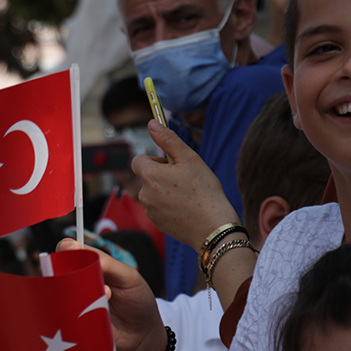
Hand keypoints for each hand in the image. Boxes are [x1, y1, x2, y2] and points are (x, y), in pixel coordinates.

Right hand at [56, 239, 165, 350]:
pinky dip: (75, 313)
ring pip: (58, 292)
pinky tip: (95, 315)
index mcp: (90, 266)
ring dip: (79, 292)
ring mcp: (72, 303)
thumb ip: (107, 263)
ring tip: (107, 297)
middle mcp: (77, 283)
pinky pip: (62, 315)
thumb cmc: (137, 302)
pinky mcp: (71, 324)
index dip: (67, 248)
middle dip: (67, 269)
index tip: (72, 248)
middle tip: (87, 276)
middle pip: (57, 270)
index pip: (70, 251)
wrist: (143, 337)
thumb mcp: (128, 277)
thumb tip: (80, 252)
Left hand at [132, 120, 240, 249]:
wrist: (212, 227)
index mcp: (149, 176)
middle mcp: (144, 194)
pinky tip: (186, 207)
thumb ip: (168, 139)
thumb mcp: (189, 159)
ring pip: (152, 192)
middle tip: (184, 179)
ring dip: (165, 189)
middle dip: (161, 174)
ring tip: (187, 194)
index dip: (154, 159)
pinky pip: (158, 207)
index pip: (138, 160)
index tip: (171, 164)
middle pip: (146, 177)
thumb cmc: (204, 191)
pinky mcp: (156, 222)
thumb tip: (152, 123)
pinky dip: (168, 205)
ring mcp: (149, 210)